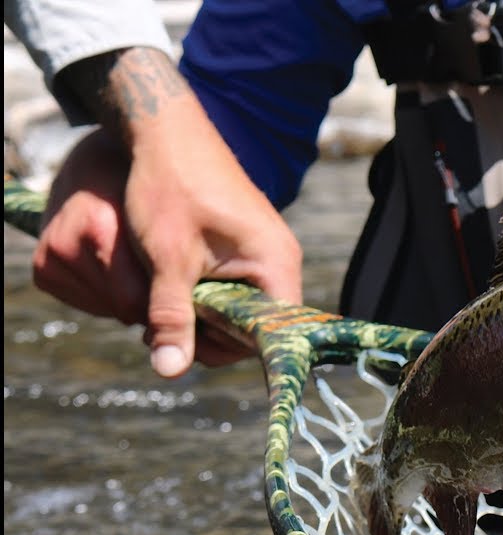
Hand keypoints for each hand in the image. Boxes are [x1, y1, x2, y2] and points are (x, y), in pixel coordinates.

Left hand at [34, 104, 301, 376]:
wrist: (163, 129)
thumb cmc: (169, 186)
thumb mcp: (166, 258)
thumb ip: (172, 316)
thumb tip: (170, 371)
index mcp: (275, 263)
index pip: (273, 333)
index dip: (231, 347)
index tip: (185, 343)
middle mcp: (279, 261)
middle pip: (256, 326)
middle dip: (208, 334)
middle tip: (159, 324)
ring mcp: (263, 252)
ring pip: (239, 308)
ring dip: (200, 314)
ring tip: (158, 303)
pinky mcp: (243, 247)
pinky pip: (231, 288)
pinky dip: (200, 294)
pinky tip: (168, 285)